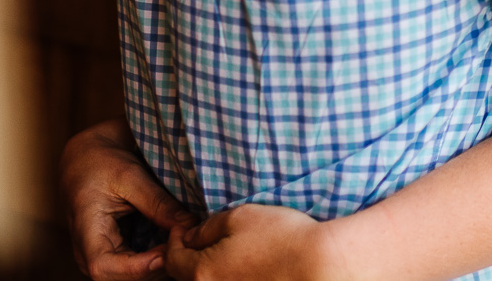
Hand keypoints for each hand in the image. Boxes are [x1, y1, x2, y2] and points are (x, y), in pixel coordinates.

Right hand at [61, 118, 196, 279]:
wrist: (86, 158)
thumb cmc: (102, 162)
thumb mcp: (132, 177)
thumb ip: (158, 204)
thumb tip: (189, 227)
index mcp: (85, 231)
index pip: (104, 267)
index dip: (138, 267)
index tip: (168, 252)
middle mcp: (87, 252)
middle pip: (120, 278)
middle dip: (155, 267)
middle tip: (184, 243)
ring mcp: (99, 256)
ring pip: (130, 277)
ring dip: (158, 266)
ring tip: (182, 242)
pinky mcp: (113, 254)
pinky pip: (134, 268)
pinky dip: (156, 260)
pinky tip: (174, 243)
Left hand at [164, 204, 336, 280]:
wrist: (319, 264)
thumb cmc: (280, 237)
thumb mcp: (239, 217)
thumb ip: (207, 228)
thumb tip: (190, 237)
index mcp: (202, 271)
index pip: (172, 258)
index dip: (175, 239)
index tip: (184, 226)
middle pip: (187, 277)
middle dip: (188, 256)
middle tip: (199, 238)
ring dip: (208, 269)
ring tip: (222, 252)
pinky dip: (227, 276)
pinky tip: (241, 266)